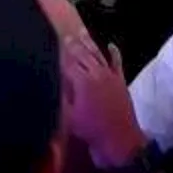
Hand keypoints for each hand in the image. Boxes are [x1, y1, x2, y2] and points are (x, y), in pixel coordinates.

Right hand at [62, 32, 147, 168]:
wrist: (120, 140)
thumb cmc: (91, 131)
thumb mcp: (69, 116)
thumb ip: (62, 96)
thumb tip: (55, 82)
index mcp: (82, 81)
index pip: (68, 62)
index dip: (60, 53)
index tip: (52, 43)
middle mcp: (97, 73)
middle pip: (83, 54)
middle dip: (73, 44)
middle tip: (65, 35)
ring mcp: (110, 76)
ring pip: (98, 54)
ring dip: (89, 43)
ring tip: (82, 33)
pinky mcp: (121, 81)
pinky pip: (117, 63)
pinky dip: (114, 53)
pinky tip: (111, 45)